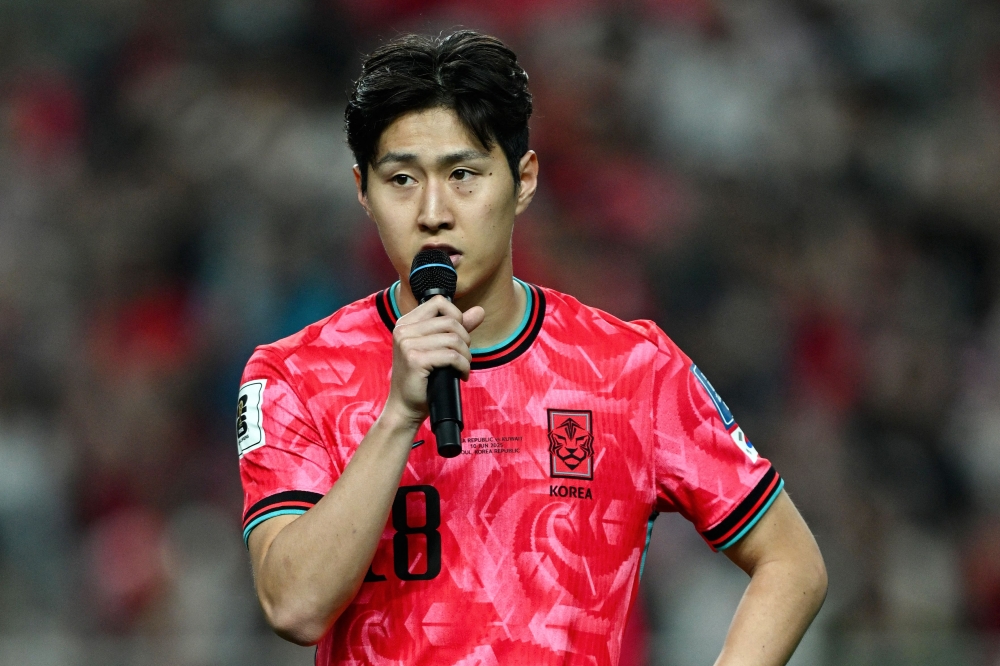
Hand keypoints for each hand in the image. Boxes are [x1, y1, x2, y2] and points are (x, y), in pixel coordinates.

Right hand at [385, 296, 484, 425]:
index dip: (456, 316)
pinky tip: (461, 375)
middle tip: (462, 357)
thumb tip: (479, 311)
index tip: (458, 337)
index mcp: (406, 323)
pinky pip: (452, 356)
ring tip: (462, 367)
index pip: (439, 302)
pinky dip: (463, 366)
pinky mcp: (415, 359)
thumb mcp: (438, 348)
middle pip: (450, 321)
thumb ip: (457, 328)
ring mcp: (407, 344)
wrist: (405, 407)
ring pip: (454, 339)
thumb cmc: (422, 378)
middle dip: (465, 340)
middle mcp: (403, 330)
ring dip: (466, 356)